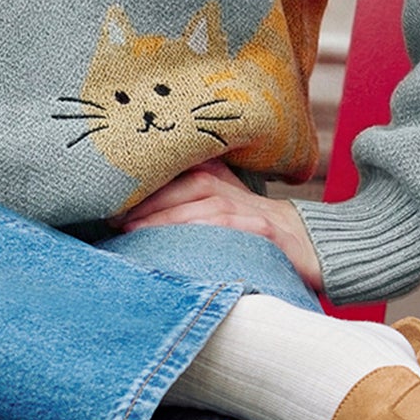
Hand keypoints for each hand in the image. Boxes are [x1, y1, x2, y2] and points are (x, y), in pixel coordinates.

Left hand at [116, 159, 325, 292]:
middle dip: (147, 201)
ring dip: (166, 218)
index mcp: (216, 178)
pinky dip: (202, 234)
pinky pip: (228, 229)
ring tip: (133, 230)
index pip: (176, 173)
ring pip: (202, 207)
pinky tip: (179, 245)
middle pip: (184, 185)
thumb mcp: (218, 208)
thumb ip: (181, 204)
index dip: (144, 184)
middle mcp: (231, 188)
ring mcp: (250, 209)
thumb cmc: (250, 231)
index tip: (110, 200)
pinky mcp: (265, 232)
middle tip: (112, 218)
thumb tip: (126, 218)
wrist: (309, 246)